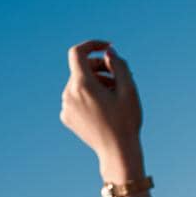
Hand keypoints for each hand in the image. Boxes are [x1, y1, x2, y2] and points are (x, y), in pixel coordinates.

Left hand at [61, 40, 143, 177]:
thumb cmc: (126, 120)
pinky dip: (90, 96)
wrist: (117, 151)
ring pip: (80, 84)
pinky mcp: (67, 117)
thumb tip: (108, 53)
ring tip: (115, 96)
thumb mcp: (129, 89)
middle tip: (120, 77)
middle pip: (81, 69)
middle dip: (100, 68)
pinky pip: (77, 98)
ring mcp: (66, 107)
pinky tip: (105, 108)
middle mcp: (69, 94)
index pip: (77, 53)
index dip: (92, 45)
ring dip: (97, 83)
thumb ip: (118, 65)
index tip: (107, 47)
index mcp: (82, 85)